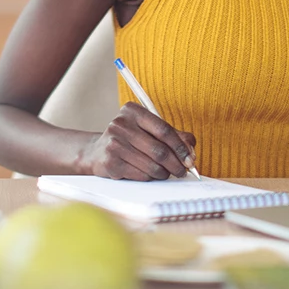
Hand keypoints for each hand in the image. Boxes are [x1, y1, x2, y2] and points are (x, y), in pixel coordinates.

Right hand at [75, 103, 197, 179]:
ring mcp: (113, 143)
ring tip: (164, 173)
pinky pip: (140, 175)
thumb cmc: (130, 140)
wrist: (97, 152)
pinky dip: (149, 178)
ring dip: (163, 173)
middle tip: (182, 171)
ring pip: (151, 165)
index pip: (164, 130)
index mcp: (133, 111)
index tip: (190, 159)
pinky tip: (147, 174)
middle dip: (176, 164)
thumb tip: (191, 151)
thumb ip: (174, 136)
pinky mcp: (110, 161)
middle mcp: (120, 124)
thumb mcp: (149, 131)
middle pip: (159, 150)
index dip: (181, 147)